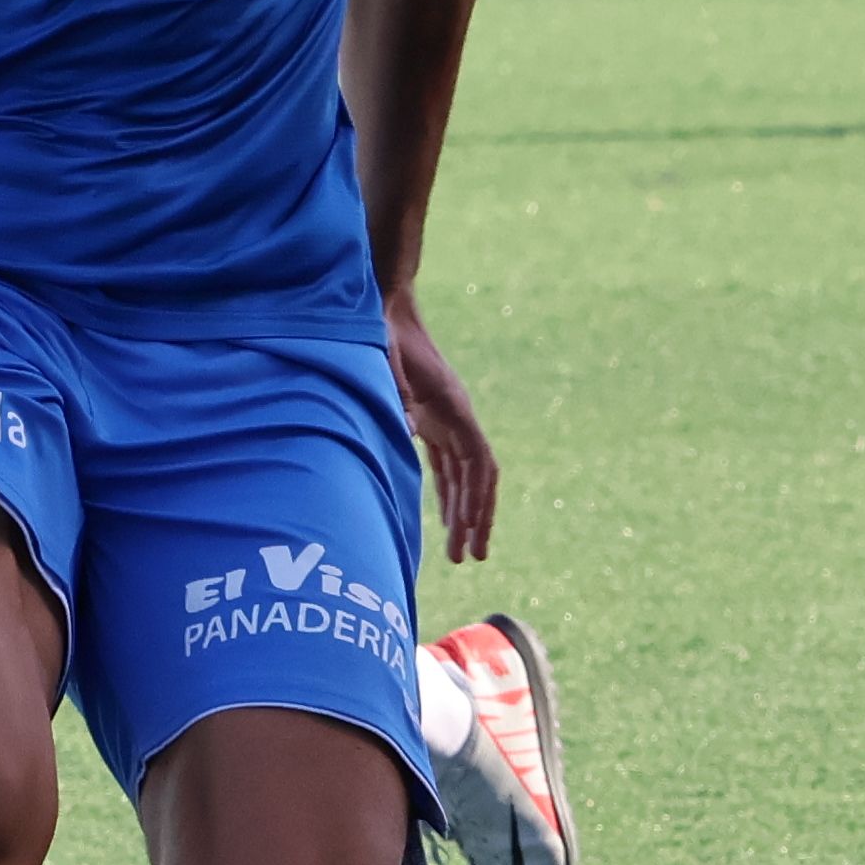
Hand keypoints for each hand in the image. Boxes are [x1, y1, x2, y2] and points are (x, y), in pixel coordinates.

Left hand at [387, 290, 498, 562]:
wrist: (386, 306)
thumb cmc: (386, 332)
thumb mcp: (386, 360)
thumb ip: (397, 392)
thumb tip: (408, 429)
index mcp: (454, 407)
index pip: (478, 462)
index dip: (477, 498)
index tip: (471, 530)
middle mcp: (458, 417)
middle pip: (479, 477)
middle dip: (478, 518)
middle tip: (473, 558)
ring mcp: (448, 420)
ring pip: (465, 477)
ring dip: (465, 514)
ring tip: (462, 553)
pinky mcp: (434, 421)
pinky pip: (449, 467)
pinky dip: (450, 495)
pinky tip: (447, 522)